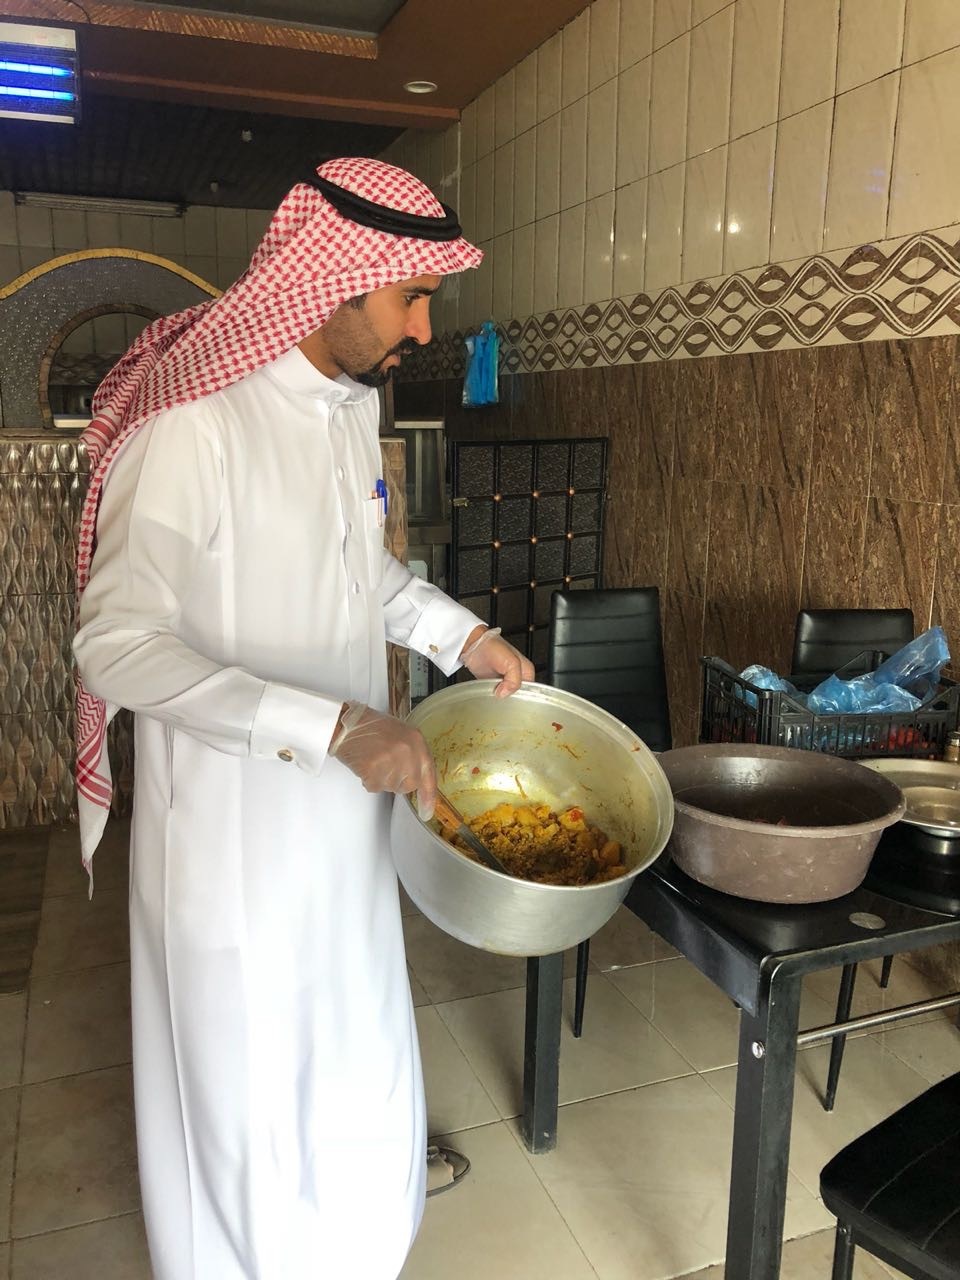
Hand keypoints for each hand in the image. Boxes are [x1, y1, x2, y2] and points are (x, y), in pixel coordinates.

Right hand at [330, 701, 436, 818]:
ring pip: (391, 787)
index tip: (427, 811)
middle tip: (385, 765)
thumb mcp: (401, 734)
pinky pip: (375, 786)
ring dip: (382, 779)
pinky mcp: (373, 769)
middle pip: (409, 785)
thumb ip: (413, 755)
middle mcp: (407, 751)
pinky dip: (369, 779)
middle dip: (398, 781)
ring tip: (374, 759)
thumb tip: (419, 779)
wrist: (346, 724)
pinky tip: (366, 764)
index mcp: (416, 740)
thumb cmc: (370, 727)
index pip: (428, 773)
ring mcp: (391, 760)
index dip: (428, 795)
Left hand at [460, 626, 534, 697]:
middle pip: (518, 695)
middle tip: (500, 693)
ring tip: (494, 691)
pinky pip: (496, 694)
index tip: (509, 693)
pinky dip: (492, 695)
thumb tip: (505, 694)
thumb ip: (514, 680)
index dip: (520, 695)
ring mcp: (505, 681)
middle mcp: (517, 676)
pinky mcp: (494, 683)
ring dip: (500, 697)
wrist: (474, 645)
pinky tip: (489, 692)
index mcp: (526, 671)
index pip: (529, 691)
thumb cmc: (493, 647)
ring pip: (506, 696)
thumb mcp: (511, 662)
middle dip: (509, 697)